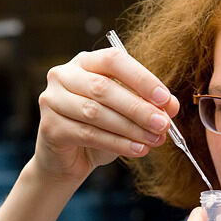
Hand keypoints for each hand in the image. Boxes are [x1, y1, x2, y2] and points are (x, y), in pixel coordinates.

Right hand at [34, 46, 179, 182]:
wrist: (68, 160)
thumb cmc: (99, 129)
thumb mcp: (126, 113)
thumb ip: (146, 105)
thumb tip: (171, 106)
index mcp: (85, 62)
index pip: (114, 60)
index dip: (141, 78)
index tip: (164, 97)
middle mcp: (63, 75)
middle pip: (103, 88)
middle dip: (138, 107)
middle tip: (163, 123)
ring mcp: (52, 100)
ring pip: (96, 113)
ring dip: (130, 128)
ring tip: (154, 140)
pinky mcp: (50, 127)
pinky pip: (88, 134)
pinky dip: (117, 143)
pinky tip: (137, 149)